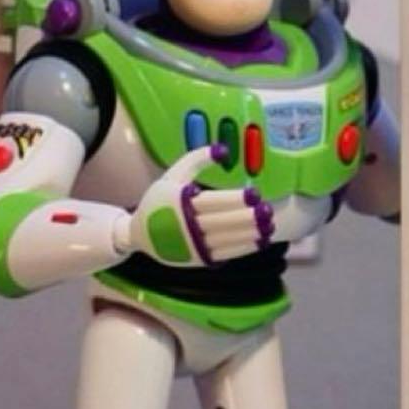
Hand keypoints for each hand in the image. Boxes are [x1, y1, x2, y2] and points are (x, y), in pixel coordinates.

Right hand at [115, 145, 274, 265]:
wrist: (140, 235)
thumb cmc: (160, 201)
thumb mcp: (173, 175)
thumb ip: (196, 159)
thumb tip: (223, 149)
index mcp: (179, 202)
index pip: (212, 201)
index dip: (234, 199)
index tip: (255, 194)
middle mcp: (186, 225)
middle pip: (221, 222)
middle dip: (246, 218)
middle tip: (267, 211)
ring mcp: (193, 244)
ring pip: (226, 240)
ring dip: (249, 234)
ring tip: (269, 226)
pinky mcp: (199, 259)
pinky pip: (225, 254)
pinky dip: (244, 248)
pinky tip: (260, 241)